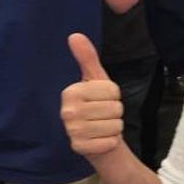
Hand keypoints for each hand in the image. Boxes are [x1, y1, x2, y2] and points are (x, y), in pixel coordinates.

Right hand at [61, 33, 124, 159]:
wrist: (96, 139)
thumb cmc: (97, 106)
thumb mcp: (95, 80)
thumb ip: (87, 58)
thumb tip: (75, 35)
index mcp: (70, 92)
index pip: (112, 90)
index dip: (114, 95)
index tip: (103, 100)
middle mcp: (67, 111)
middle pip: (115, 108)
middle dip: (116, 113)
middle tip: (103, 116)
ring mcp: (72, 131)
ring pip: (115, 125)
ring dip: (114, 127)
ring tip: (103, 127)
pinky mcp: (80, 148)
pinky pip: (110, 142)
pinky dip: (111, 142)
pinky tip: (101, 140)